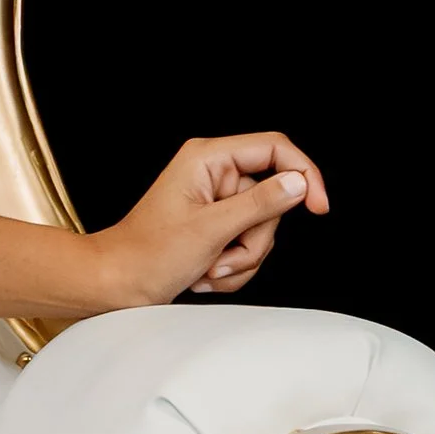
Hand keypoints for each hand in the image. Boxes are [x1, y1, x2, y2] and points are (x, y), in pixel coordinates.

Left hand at [90, 134, 327, 307]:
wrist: (117, 285)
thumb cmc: (146, 255)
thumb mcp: (211, 229)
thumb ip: (259, 204)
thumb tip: (298, 182)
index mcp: (207, 158)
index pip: (274, 148)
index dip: (303, 173)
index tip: (317, 206)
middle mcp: (213, 173)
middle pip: (272, 198)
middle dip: (254, 238)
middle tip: (222, 254)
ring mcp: (216, 201)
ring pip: (262, 228)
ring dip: (240, 257)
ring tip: (208, 266)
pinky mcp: (216, 226)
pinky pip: (248, 245)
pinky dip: (231, 266)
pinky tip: (204, 273)